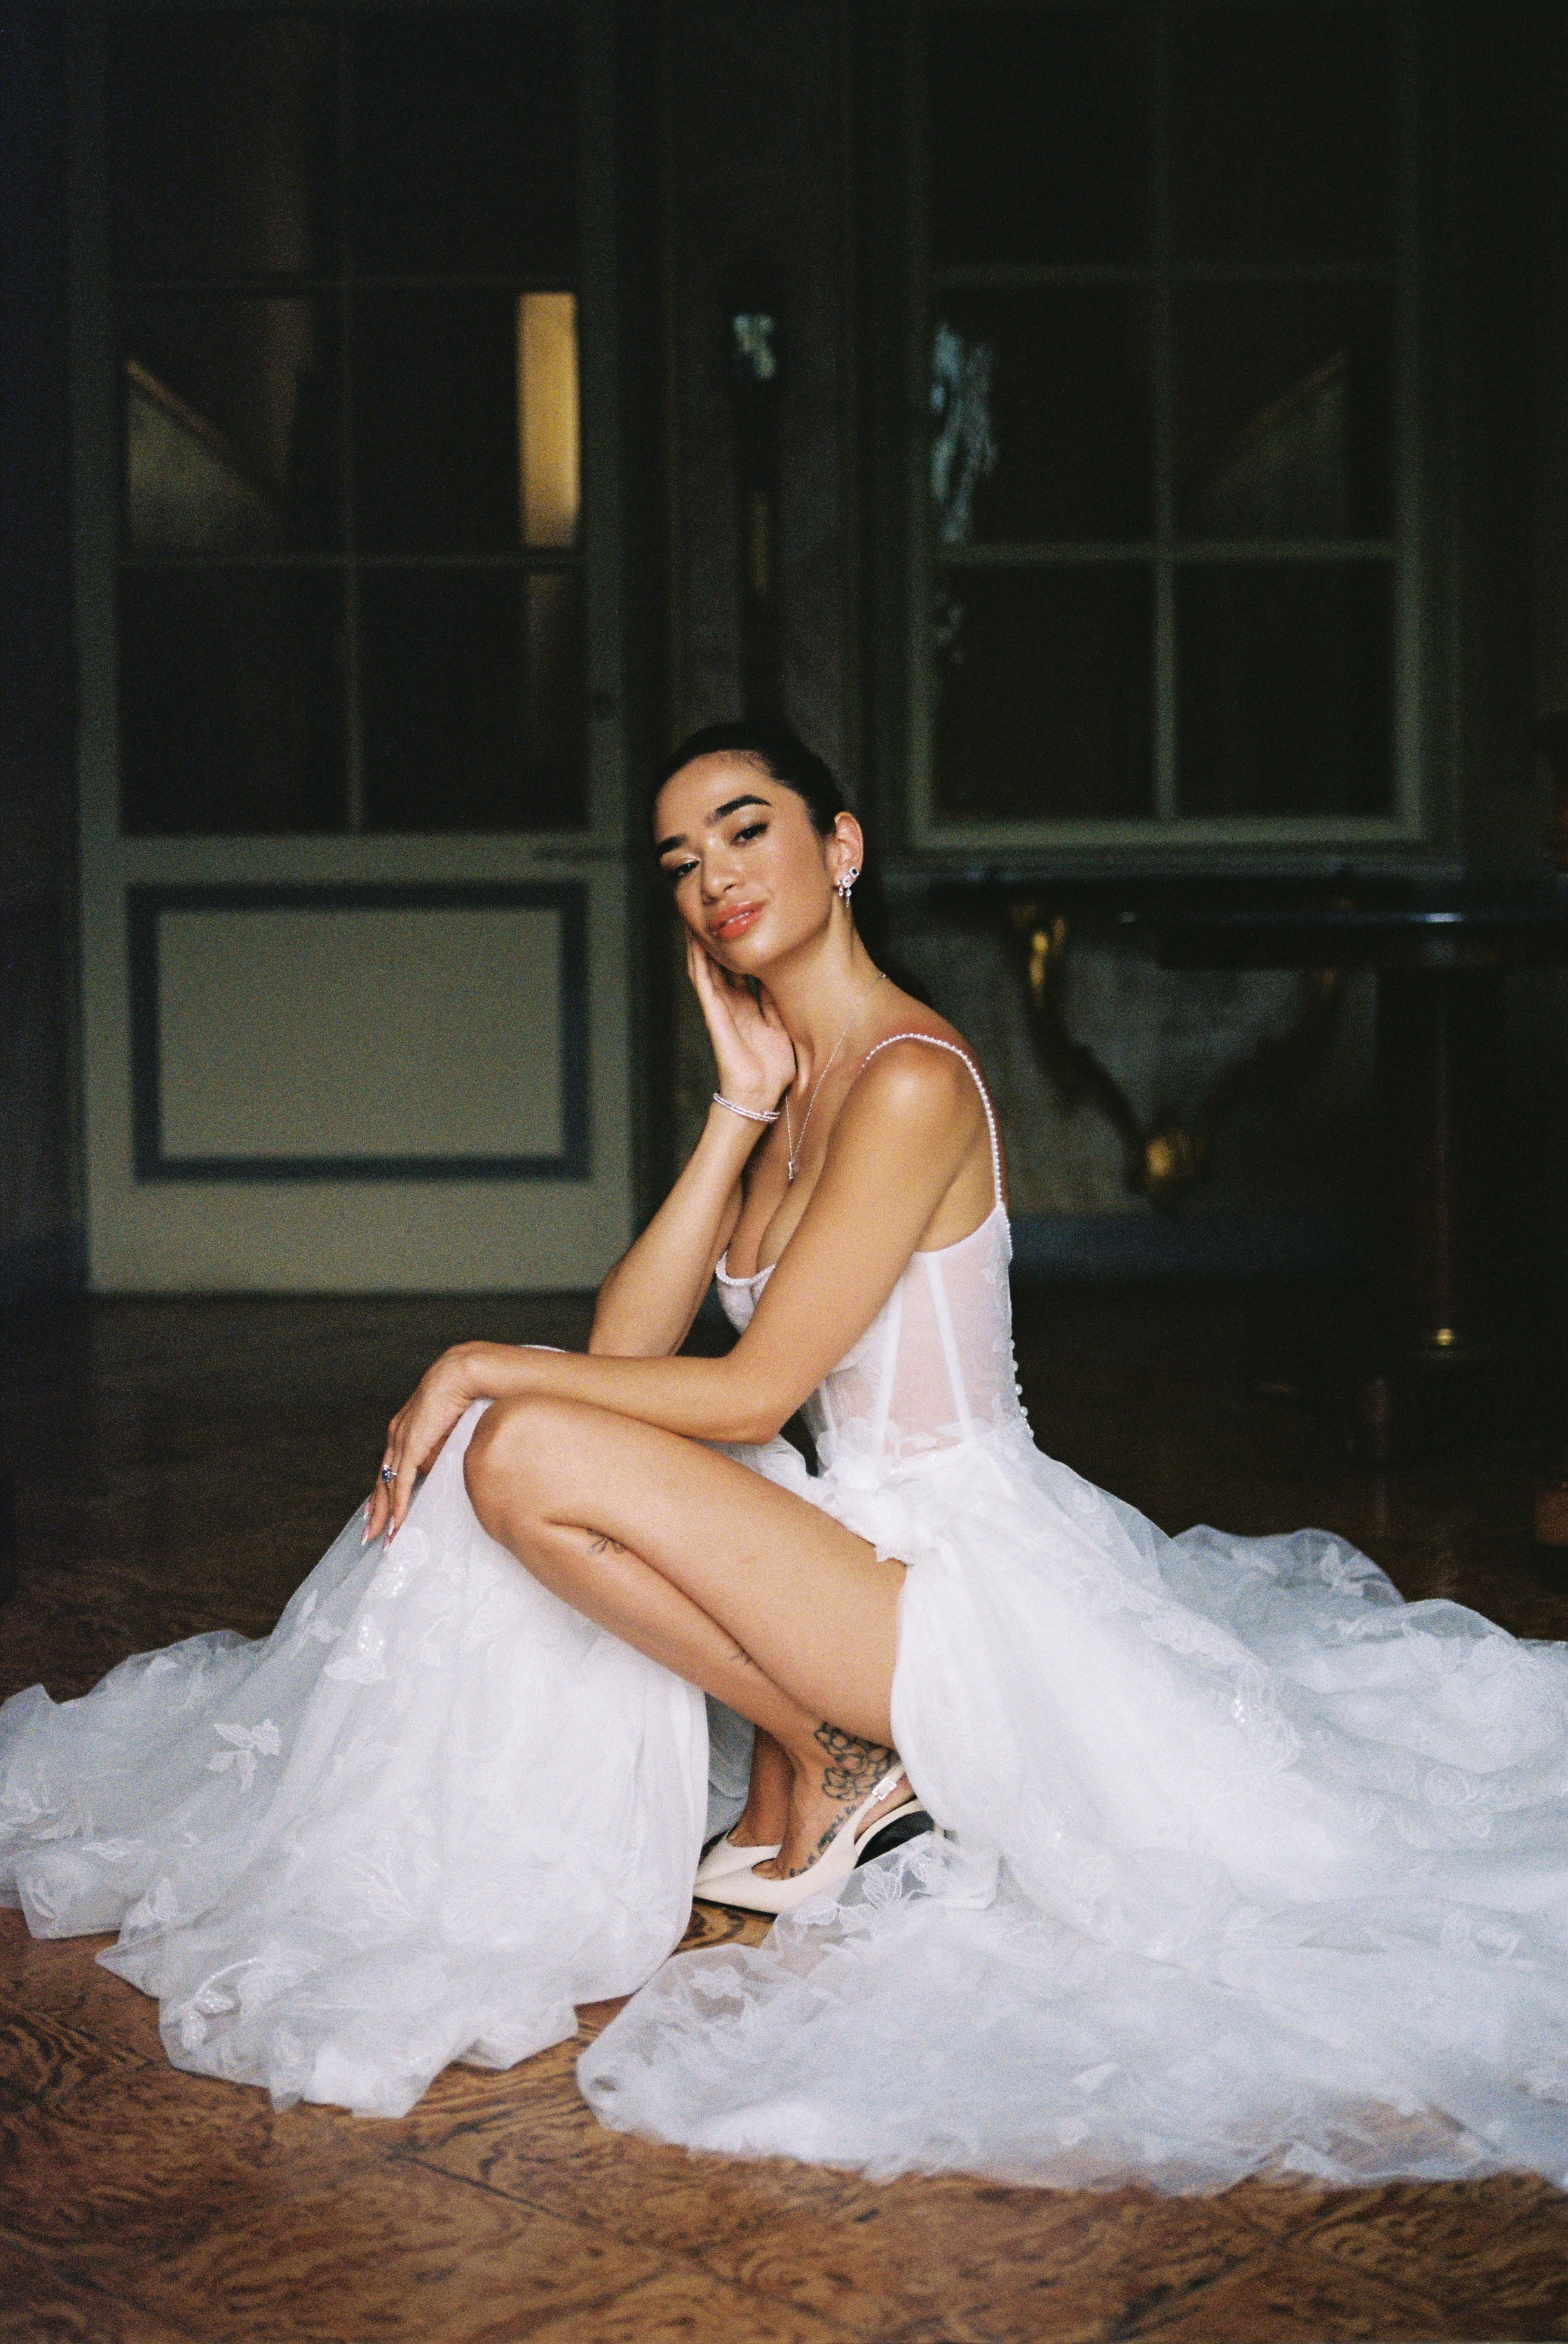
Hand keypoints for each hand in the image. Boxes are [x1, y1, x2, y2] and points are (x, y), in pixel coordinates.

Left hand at [364, 1345, 478, 1542]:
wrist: (461, 1374)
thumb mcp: (447, 1430)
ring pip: (387, 1486)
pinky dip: (399, 1505)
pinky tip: (397, 1523)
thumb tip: (438, 1468)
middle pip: (381, 1481)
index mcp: (403, 1432)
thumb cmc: (460, 1396)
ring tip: (382, 1537)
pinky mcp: (411, 1445)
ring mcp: (401, 1441)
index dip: (383, 1492)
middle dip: (376, 1510)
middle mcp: (396, 1437)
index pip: (389, 1469)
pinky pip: (402, 1482)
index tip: (378, 1512)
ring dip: (385, 1514)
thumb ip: (439, 1450)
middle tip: (371, 1534)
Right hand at [687, 935, 794, 1114]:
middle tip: (714, 911)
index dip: (738, 948)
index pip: (740, 969)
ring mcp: (720, 1008)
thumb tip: (783, 975)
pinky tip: (695, 942)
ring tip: (697, 917)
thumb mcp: (782, 1025)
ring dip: (701, 944)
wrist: (761, 1094)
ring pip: (706, 967)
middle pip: (720, 963)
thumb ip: (777, 1002)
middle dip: (716, 939)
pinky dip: (699, 961)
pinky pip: (704, 983)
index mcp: (748, 1006)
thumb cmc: (773, 1068)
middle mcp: (732, 1004)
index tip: (741, 922)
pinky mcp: (714, 1014)